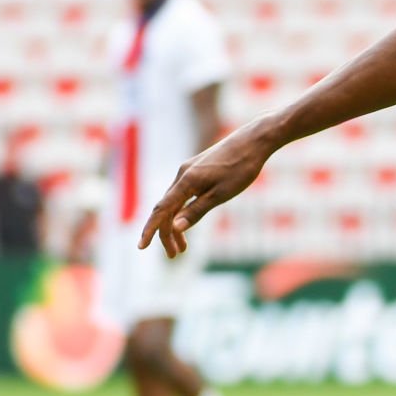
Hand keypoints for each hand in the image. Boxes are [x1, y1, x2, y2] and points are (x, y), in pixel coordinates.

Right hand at [139, 117, 278, 255]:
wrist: (254, 140)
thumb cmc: (241, 167)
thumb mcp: (221, 194)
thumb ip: (197, 211)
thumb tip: (175, 227)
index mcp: (186, 182)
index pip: (161, 210)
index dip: (150, 230)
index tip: (141, 247)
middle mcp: (182, 175)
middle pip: (166, 209)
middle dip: (167, 234)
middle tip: (174, 255)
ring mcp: (188, 171)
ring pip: (174, 202)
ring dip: (175, 224)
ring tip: (183, 247)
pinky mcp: (196, 169)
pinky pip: (182, 194)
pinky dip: (182, 210)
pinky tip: (187, 221)